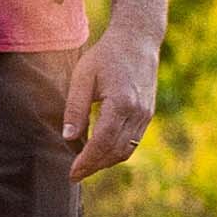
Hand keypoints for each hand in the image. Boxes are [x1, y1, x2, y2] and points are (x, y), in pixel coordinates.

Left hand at [63, 24, 160, 180]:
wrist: (137, 42)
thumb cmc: (105, 57)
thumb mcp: (83, 77)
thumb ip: (76, 108)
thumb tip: (69, 137)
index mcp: (121, 103)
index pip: (102, 142)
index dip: (86, 161)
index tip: (71, 173)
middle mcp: (138, 113)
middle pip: (116, 152)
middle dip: (95, 166)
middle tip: (74, 175)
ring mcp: (146, 115)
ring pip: (126, 150)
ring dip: (106, 162)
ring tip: (84, 167)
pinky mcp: (148, 115)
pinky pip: (132, 141)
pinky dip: (116, 152)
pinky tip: (99, 152)